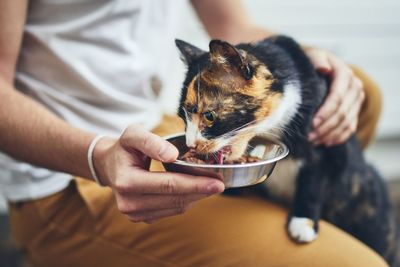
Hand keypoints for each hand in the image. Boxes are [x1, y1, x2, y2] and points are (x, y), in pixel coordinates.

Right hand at [92, 125, 224, 222]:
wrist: (109, 166)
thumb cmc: (124, 148)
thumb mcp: (133, 135)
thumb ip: (151, 142)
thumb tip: (173, 156)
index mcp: (127, 182)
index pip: (168, 185)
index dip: (195, 184)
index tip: (218, 182)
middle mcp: (129, 203)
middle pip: (175, 199)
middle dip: (200, 191)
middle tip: (220, 183)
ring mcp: (135, 214)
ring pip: (176, 208)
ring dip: (195, 197)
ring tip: (209, 185)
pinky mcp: (142, 218)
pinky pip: (171, 211)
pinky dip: (185, 201)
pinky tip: (193, 190)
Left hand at [304, 47, 364, 145]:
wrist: (319, 65)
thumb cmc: (312, 61)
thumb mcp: (313, 55)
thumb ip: (317, 60)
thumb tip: (324, 69)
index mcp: (344, 74)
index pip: (338, 97)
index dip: (326, 112)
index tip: (313, 123)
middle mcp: (354, 87)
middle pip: (342, 113)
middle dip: (325, 127)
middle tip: (308, 136)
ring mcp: (356, 100)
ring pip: (346, 123)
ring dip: (329, 135)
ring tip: (312, 141)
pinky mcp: (354, 110)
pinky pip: (349, 128)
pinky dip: (337, 137)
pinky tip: (324, 142)